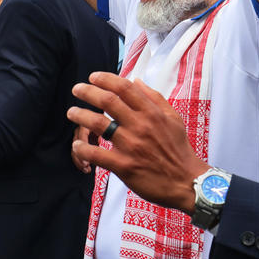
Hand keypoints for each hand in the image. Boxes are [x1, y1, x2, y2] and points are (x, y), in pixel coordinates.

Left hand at [67, 72, 208, 213]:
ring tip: (72, 112)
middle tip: (76, 89)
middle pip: (107, 101)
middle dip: (87, 92)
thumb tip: (136, 81)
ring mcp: (131, 146)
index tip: (93, 77)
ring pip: (98, 124)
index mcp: (152, 113)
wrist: (186, 182)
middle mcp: (140, 126)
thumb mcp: (173, 118)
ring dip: (80, 115)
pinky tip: (77, 144)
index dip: (106, 79)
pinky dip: (83, 148)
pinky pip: (97, 154)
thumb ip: (154, 98)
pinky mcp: (124, 166)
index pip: (125, 88)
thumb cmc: (179, 150)